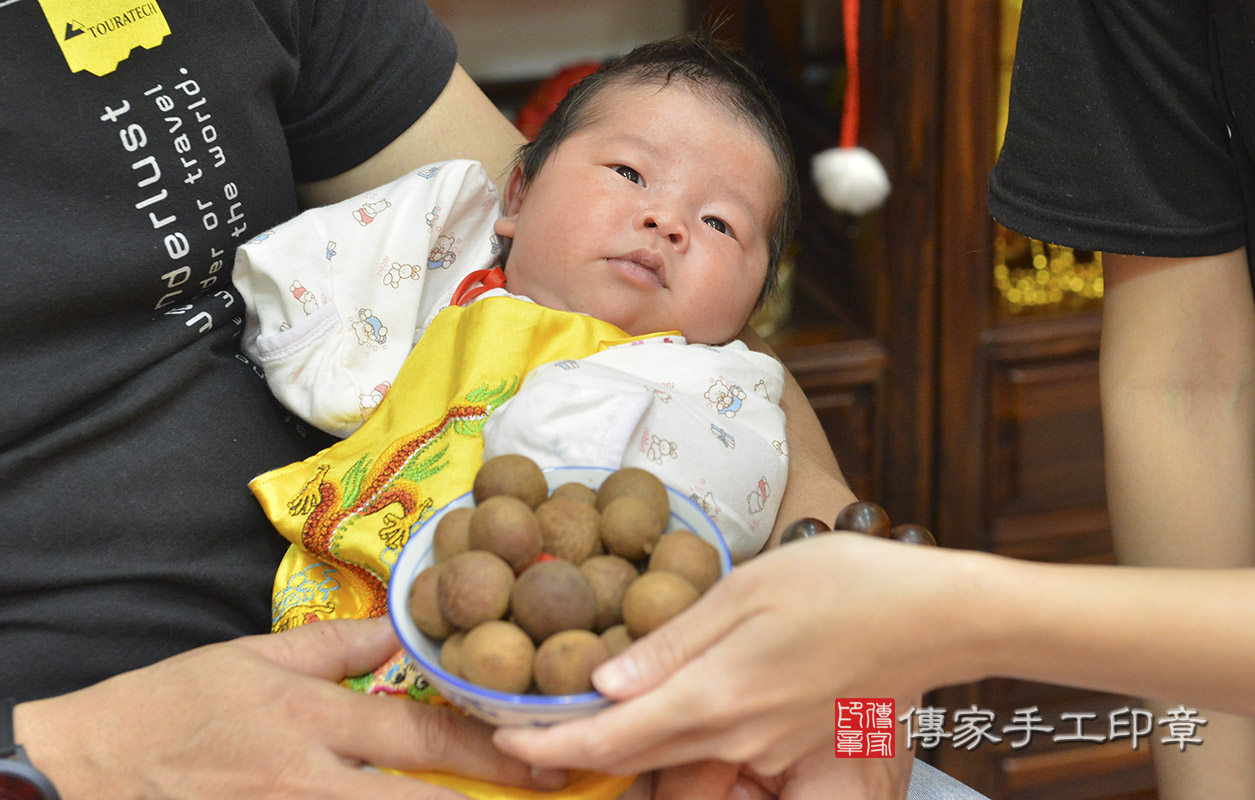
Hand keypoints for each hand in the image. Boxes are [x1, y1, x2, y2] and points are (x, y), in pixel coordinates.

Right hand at [17, 617, 564, 798]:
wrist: (86, 769)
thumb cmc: (173, 705)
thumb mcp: (255, 657)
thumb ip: (338, 647)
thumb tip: (402, 625)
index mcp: (315, 720)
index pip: (424, 736)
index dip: (493, 749)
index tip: (543, 756)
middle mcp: (312, 781)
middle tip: (549, 788)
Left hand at [495, 534, 972, 776]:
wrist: (936, 615)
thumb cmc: (844, 585)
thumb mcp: (747, 592)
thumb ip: (673, 643)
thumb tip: (605, 682)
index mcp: (716, 695)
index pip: (610, 738)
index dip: (548, 742)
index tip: (503, 735)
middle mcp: (738, 739)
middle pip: (638, 761)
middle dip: (579, 751)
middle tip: (533, 724)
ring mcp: (772, 754)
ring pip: (681, 765)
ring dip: (633, 750)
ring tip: (591, 715)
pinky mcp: (800, 754)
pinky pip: (727, 761)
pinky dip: (687, 746)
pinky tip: (677, 713)